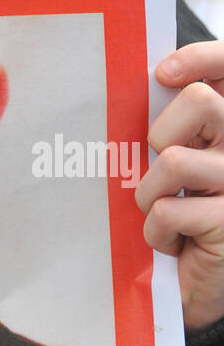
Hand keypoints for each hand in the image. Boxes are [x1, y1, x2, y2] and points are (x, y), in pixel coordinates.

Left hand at [136, 42, 223, 331]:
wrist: (199, 286)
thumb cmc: (182, 218)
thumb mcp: (178, 163)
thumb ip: (175, 126)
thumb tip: (145, 84)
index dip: (200, 58)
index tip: (162, 74)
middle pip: (201, 101)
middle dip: (162, 133)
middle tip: (160, 165)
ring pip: (174, 159)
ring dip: (149, 193)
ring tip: (160, 213)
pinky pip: (168, 210)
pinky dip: (156, 231)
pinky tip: (173, 243)